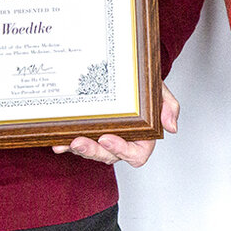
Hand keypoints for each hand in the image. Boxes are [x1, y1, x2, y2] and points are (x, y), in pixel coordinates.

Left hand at [53, 82, 179, 167]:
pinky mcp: (91, 134)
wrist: (130, 74)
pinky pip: (80, 144)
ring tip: (65, 142)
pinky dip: (68, 144)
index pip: (135, 154)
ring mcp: (105, 140)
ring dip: (78, 150)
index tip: (107, 138)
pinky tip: (58, 142)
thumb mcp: (160, 91)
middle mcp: (123, 143)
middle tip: (79, 142)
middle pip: (109, 156)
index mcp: (143, 139)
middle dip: (92, 151)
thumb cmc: (145, 87)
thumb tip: (171, 128)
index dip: (121, 150)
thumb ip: (169, 107)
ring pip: (92, 152)